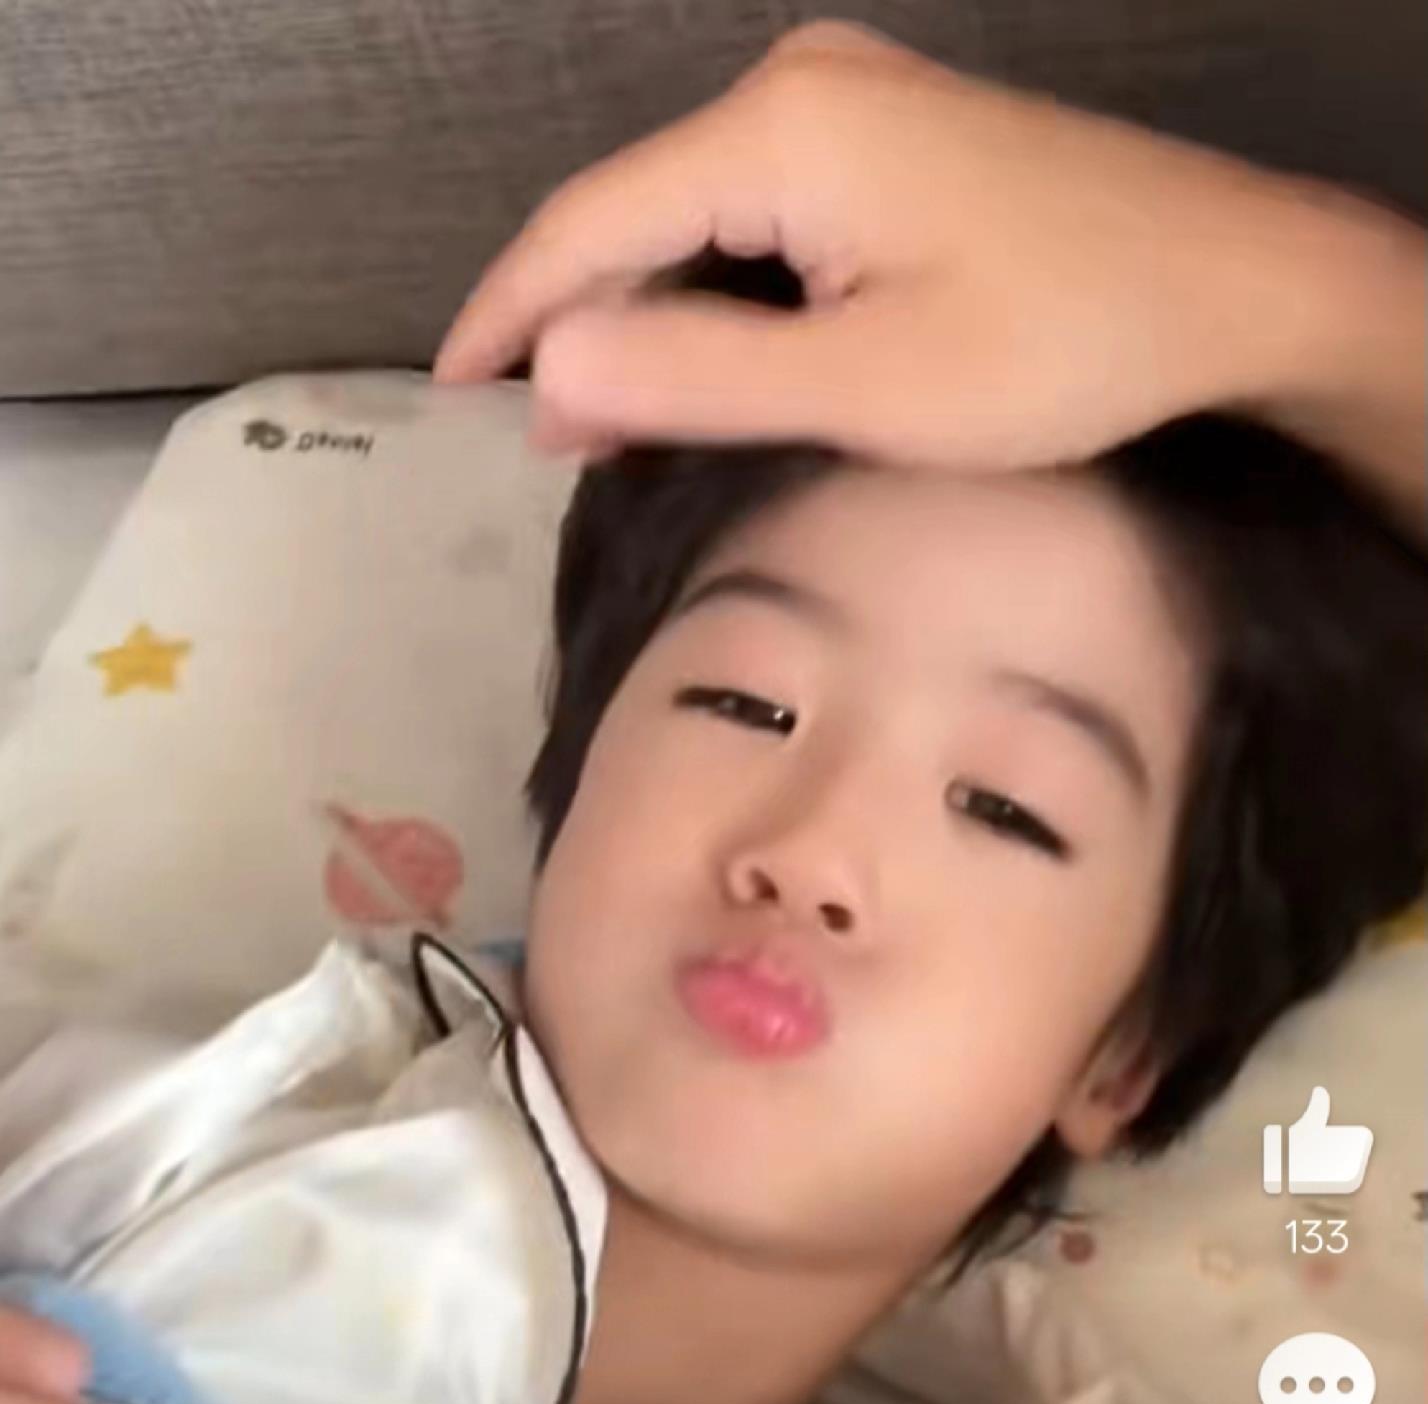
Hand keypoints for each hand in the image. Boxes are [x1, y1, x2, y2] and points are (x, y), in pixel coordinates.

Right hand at [435, 19, 1349, 475]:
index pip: (588, 223)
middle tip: (544, 447)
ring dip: (649, 317)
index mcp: (781, 131)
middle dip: (578, 325)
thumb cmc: (1064, 345)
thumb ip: (695, 378)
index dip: (509, 315)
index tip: (453, 397)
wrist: (1225, 285)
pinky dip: (717, 295)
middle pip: (635, 212)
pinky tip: (707, 370)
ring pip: (694, 217)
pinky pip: (757, 214)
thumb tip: (552, 372)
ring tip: (610, 428)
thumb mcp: (865, 389)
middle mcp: (799, 85)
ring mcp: (846, 100)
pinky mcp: (884, 135)